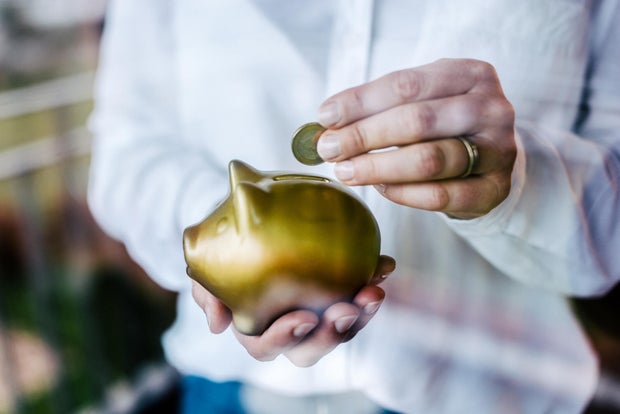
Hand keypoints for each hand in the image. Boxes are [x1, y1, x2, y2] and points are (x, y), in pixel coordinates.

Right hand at [191, 255, 394, 366]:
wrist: (246, 222)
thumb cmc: (225, 248)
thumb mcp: (206, 264)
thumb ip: (207, 293)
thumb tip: (217, 325)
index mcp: (255, 327)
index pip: (267, 346)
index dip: (285, 338)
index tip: (303, 319)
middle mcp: (288, 327)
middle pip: (311, 348)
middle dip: (332, 334)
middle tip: (347, 310)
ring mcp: (315, 311)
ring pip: (340, 328)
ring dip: (360, 313)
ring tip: (373, 290)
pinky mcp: (336, 291)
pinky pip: (357, 297)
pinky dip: (370, 281)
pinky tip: (383, 265)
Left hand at [316, 58, 516, 218]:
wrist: (491, 158)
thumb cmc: (444, 125)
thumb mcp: (422, 100)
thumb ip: (381, 106)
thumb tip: (328, 122)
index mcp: (471, 74)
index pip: (407, 84)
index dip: (361, 102)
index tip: (326, 117)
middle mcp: (491, 109)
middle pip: (418, 121)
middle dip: (364, 136)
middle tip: (330, 149)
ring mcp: (498, 151)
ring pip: (429, 160)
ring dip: (378, 167)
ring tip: (346, 171)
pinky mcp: (494, 189)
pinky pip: (439, 195)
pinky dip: (402, 193)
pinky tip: (380, 188)